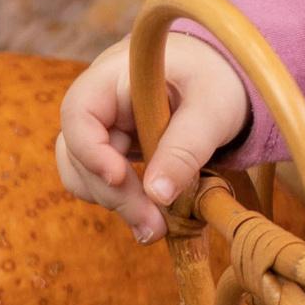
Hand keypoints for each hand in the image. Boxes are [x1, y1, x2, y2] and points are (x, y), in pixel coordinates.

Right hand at [55, 31, 249, 243]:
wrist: (226, 79)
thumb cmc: (219, 80)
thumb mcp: (213, 108)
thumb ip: (186, 147)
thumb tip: (158, 195)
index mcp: (114, 76)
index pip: (78, 112)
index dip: (90, 150)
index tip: (119, 177)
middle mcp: (99, 103)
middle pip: (80, 153)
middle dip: (114, 193)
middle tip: (152, 226)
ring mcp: (103, 128)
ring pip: (86, 174)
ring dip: (117, 204)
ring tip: (155, 228)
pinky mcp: (115, 150)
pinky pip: (105, 181)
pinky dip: (125, 201)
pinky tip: (154, 217)